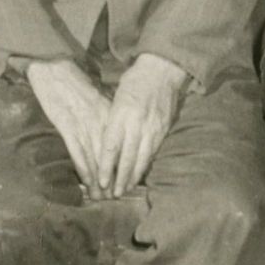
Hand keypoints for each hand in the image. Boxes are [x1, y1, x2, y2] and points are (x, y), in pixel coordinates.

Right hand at [26, 59, 115, 191]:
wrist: (54, 66)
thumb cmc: (74, 82)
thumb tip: (114, 137)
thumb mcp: (96, 98)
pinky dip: (83, 166)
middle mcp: (100, 120)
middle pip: (109, 155)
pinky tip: (86, 181)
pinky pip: (77, 149)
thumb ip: (105, 116)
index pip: (120, 145)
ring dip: (98, 178)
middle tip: (114, 198)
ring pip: (95, 156)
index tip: (126, 182)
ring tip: (100, 196)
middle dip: (111, 177)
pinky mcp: (66, 123)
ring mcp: (83, 122)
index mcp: (109, 113)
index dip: (123, 165)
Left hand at [98, 54, 186, 196]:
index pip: (111, 146)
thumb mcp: (116, 97)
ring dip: (133, 176)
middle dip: (120, 178)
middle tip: (113, 194)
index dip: (106, 167)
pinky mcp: (163, 129)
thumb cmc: (135, 81)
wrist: (162, 70)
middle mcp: (137, 123)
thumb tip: (104, 143)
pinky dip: (145, 165)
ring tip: (126, 189)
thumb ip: (111, 120)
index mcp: (121, 114)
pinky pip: (153, 152)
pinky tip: (140, 175)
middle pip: (127, 157)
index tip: (101, 182)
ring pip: (142, 158)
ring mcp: (152, 128)